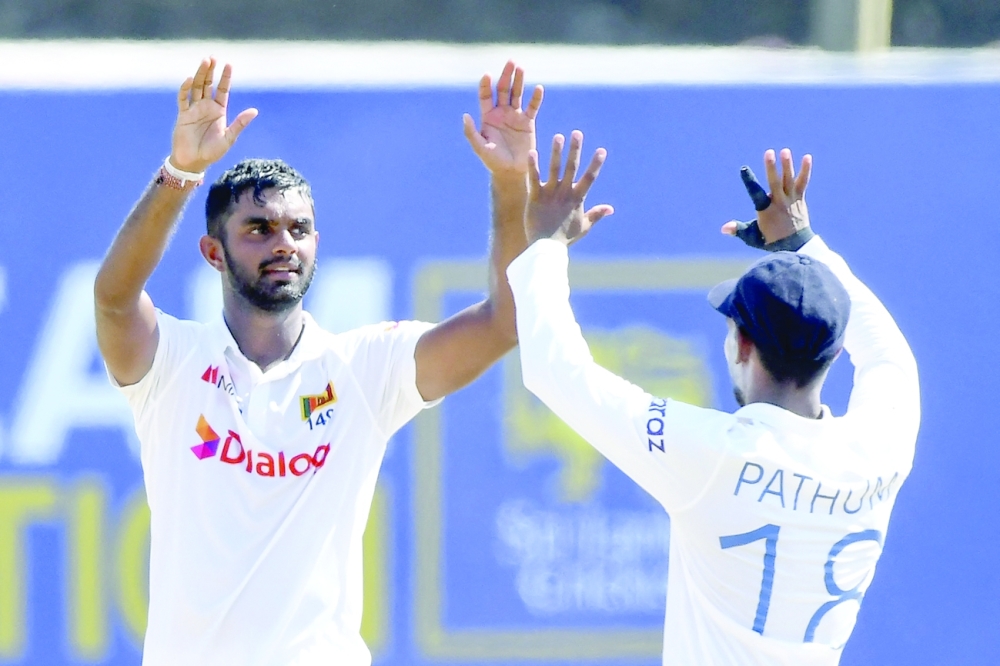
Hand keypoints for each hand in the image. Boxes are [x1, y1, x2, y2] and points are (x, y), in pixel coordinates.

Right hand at [170, 58, 257, 173]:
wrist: (194, 162)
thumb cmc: (212, 152)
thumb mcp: (229, 138)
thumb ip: (240, 124)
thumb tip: (254, 111)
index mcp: (219, 111)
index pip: (223, 90)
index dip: (225, 78)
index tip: (229, 64)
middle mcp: (206, 107)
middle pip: (208, 84)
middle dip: (210, 71)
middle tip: (212, 57)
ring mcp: (194, 109)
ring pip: (196, 87)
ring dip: (199, 75)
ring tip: (204, 62)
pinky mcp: (183, 115)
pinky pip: (183, 99)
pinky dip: (185, 89)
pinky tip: (189, 79)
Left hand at [463, 60, 542, 178]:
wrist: (512, 172)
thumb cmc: (493, 162)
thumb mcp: (480, 148)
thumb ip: (471, 133)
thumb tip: (464, 116)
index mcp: (487, 116)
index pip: (486, 95)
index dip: (486, 85)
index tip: (487, 75)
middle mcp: (501, 112)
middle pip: (503, 89)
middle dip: (506, 75)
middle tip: (511, 62)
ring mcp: (515, 116)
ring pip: (517, 94)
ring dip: (519, 81)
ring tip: (521, 68)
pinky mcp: (528, 122)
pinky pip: (532, 107)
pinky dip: (536, 98)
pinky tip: (539, 88)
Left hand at [525, 130, 613, 245]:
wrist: (546, 248)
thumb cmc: (565, 238)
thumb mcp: (584, 226)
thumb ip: (597, 214)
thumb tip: (611, 208)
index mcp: (577, 199)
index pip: (589, 178)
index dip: (596, 164)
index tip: (602, 150)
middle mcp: (564, 193)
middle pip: (572, 168)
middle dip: (575, 150)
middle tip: (577, 133)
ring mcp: (549, 194)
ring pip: (554, 169)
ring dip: (556, 152)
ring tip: (558, 136)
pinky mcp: (534, 197)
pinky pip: (533, 179)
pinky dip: (533, 166)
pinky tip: (532, 152)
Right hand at [722, 148, 811, 243]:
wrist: (795, 246)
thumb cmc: (770, 241)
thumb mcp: (752, 237)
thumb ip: (738, 230)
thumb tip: (724, 228)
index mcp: (765, 210)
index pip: (755, 193)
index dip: (749, 181)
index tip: (744, 169)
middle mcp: (779, 203)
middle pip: (775, 182)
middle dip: (771, 167)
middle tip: (769, 153)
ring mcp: (791, 200)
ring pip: (789, 180)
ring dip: (787, 165)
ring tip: (785, 150)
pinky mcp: (799, 198)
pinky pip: (803, 182)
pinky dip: (805, 170)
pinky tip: (807, 156)